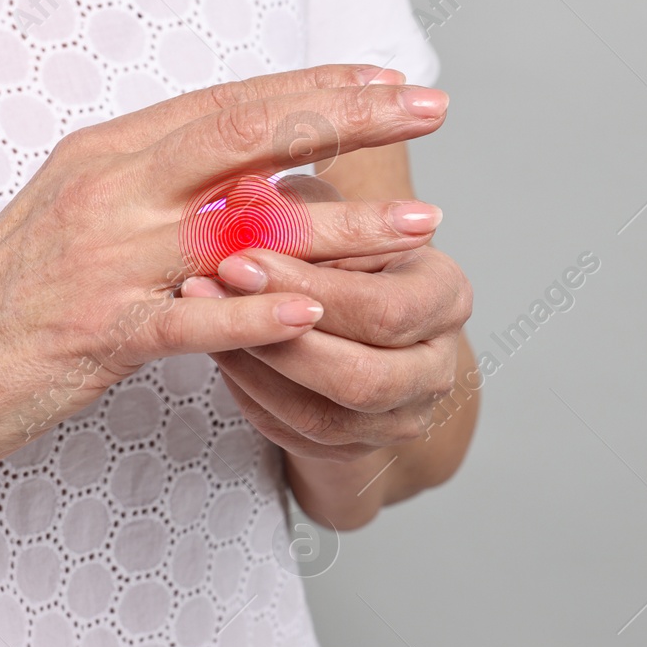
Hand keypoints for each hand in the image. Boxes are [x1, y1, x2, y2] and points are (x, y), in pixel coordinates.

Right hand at [0, 65, 448, 476]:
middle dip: (347, 118)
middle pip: (245, 136)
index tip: (392, 81)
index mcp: (112, 154)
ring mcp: (104, 260)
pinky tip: (316, 311)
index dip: (317, 87)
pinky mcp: (96, 333)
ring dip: (338, 229)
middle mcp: (110, 190)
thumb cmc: (11, 295)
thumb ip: (163, 182)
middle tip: (429, 108)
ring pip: (239, 233)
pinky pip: (189, 322)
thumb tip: (249, 162)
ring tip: (419, 225)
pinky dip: (254, 317)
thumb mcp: (85, 212)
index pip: (232, 103)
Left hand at [181, 237, 471, 462]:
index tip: (239, 259)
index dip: (309, 291)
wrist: (354, 312)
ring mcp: (403, 419)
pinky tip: (217, 350)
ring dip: (253, 369)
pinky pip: (294, 436)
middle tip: (209, 296)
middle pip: (363, 378)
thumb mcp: (331, 214)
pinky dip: (249, 394)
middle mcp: (439, 368)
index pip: (386, 311)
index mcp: (448, 298)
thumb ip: (299, 209)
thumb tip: (248, 197)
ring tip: (198, 320)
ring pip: (321, 417)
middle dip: (278, 341)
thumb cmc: (344, 249)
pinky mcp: (359, 449)